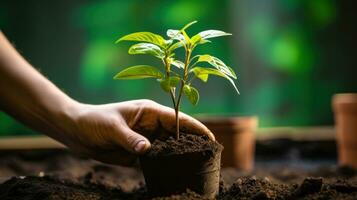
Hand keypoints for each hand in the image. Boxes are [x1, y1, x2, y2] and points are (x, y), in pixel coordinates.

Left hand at [61, 99, 214, 165]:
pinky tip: (176, 173)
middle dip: (194, 143)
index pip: (179, 119)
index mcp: (150, 112)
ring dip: (182, 156)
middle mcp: (152, 124)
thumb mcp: (112, 128)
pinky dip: (167, 164)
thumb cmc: (93, 122)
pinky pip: (159, 158)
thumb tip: (148, 150)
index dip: (196, 128)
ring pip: (171, 147)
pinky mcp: (140, 151)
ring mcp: (147, 138)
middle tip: (211, 157)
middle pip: (179, 134)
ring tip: (198, 167)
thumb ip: (130, 138)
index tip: (211, 139)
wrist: (76, 131)